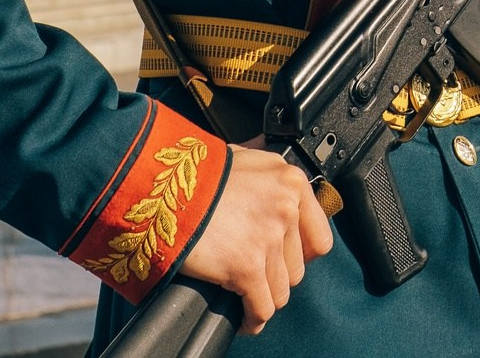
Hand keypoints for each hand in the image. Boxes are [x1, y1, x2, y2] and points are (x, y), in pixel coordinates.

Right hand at [176, 143, 335, 333]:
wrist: (161, 187)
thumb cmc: (194, 173)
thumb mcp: (243, 159)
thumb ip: (266, 180)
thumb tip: (275, 191)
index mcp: (290, 182)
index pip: (318, 236)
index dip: (300, 255)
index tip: (285, 262)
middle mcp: (286, 208)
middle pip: (297, 267)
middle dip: (276, 277)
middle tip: (255, 279)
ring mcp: (269, 238)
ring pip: (280, 290)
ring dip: (263, 299)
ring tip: (247, 300)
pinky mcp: (247, 266)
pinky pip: (260, 307)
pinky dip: (252, 319)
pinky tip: (243, 319)